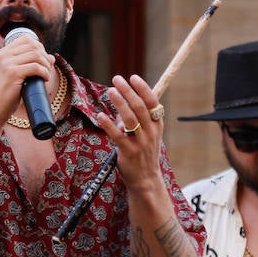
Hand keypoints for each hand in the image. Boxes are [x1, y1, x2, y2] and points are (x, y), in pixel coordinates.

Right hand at [0, 30, 54, 130]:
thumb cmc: (4, 96)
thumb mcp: (13, 76)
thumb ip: (27, 64)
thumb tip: (51, 57)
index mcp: (1, 54)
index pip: (25, 39)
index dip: (39, 47)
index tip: (42, 60)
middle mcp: (3, 55)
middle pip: (33, 45)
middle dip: (44, 56)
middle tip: (47, 69)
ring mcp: (6, 64)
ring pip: (36, 55)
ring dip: (46, 65)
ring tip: (46, 75)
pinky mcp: (12, 74)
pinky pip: (36, 67)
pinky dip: (44, 73)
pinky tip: (44, 80)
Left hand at [98, 73, 163, 188]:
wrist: (146, 179)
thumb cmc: (143, 153)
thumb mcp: (147, 134)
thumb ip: (136, 118)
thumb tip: (122, 100)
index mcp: (156, 125)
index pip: (152, 102)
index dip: (143, 88)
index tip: (133, 77)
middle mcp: (150, 132)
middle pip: (140, 107)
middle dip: (128, 91)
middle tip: (117, 79)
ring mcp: (140, 143)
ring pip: (130, 119)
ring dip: (120, 103)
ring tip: (110, 91)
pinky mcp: (128, 152)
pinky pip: (118, 136)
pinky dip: (109, 124)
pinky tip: (100, 115)